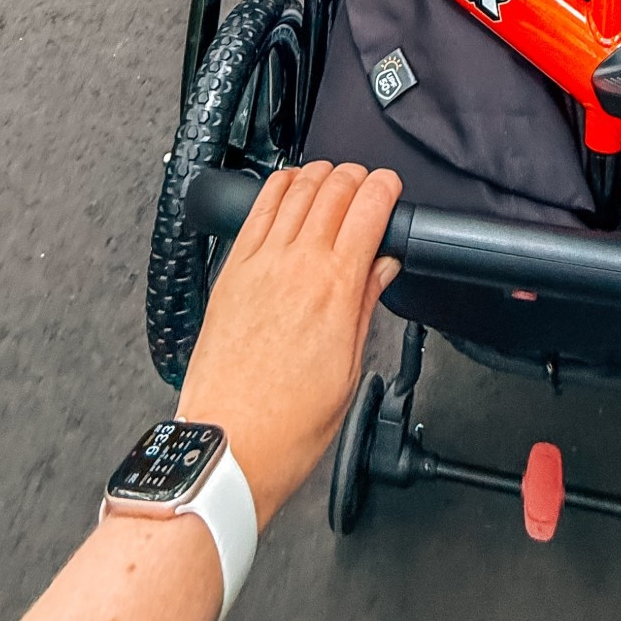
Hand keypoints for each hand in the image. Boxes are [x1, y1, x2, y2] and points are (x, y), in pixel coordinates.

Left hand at [176, 161, 402, 528]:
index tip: (392, 188)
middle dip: (357, 176)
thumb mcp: (348, 371)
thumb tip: (382, 269)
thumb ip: (365, 307)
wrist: (229, 446)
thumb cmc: (286, 424)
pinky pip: (257, 210)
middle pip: (334, 189)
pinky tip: (288, 184)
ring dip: (320, 175)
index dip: (386, 188)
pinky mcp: (231, 271)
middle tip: (367, 184)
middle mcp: (297, 265)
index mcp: (335, 289)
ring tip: (333, 178)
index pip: (368, 209)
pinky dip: (277, 187)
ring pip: (295, 190)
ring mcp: (260, 263)